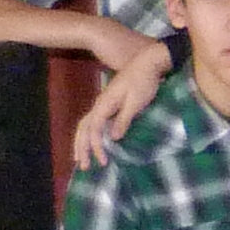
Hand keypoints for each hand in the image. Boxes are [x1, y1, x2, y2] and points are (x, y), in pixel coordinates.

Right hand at [73, 41, 175, 165]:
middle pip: (84, 129)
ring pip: (86, 125)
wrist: (148, 62)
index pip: (94, 130)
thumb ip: (124, 120)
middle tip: (84, 166)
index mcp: (104, 105)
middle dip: (81, 148)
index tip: (103, 161)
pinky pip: (94, 122)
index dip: (96, 147)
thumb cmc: (144, 82)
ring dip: (82, 142)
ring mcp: (103, 104)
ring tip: (81, 158)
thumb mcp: (136, 102)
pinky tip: (93, 142)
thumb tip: (112, 138)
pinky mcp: (110, 103)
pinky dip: (90, 134)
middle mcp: (99, 105)